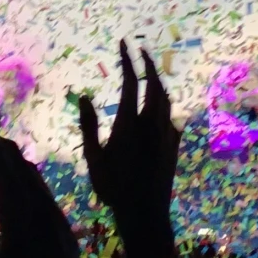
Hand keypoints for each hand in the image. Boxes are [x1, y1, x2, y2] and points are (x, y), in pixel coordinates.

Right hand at [79, 41, 180, 249]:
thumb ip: (88, 125)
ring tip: (150, 73)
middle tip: (140, 50)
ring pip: (165, 98)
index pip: (131, 81)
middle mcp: (151, 122)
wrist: (146, 214)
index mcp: (130, 122)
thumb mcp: (93, 158)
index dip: (128, 59)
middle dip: (148, 63)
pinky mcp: (174, 144)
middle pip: (154, 83)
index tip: (124, 43)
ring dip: (158, 81)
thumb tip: (83, 96)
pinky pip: (170, 115)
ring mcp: (166, 133)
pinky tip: (159, 108)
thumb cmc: (114, 188)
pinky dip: (163, 104)